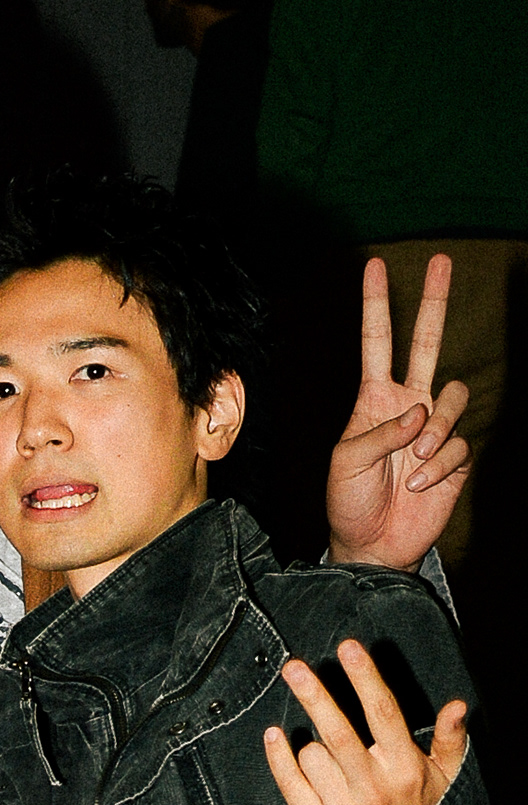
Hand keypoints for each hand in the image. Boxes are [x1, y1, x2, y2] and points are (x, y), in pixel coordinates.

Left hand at [265, 636, 466, 804]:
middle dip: (314, 694)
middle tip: (294, 666)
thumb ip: (451, 741)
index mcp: (405, 769)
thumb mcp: (446, 781)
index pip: (383, 713)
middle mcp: (374, 788)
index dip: (365, 677)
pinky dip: (280, 758)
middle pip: (338, 730)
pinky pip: (289, 783)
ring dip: (315, 751)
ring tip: (336, 768)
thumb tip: (458, 706)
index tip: (348, 648)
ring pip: (312, 755)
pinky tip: (275, 737)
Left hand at [324, 255, 470, 571]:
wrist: (371, 544)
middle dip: (433, 301)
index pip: (377, 342)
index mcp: (374, 399)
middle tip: (442, 260)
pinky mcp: (455, 455)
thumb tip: (418, 412)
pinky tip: (419, 484)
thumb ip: (378, 431)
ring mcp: (434, 427)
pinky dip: (438, 465)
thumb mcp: (346, 462)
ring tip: (413, 461)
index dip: (376, 305)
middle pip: (426, 342)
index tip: (374, 266)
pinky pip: (458, 444)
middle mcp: (408, 404)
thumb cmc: (349, 501)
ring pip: (454, 396)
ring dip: (435, 429)